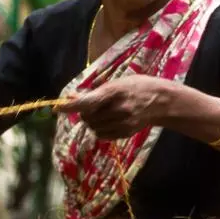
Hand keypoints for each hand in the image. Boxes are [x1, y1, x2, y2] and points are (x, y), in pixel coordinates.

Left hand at [56, 76, 180, 139]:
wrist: (161, 101)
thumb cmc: (137, 87)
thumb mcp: (117, 83)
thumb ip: (95, 92)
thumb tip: (71, 98)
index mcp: (115, 92)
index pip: (88, 102)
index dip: (71, 106)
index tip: (58, 108)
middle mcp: (119, 109)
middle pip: (88, 117)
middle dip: (84, 112)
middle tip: (92, 106)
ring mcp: (123, 123)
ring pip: (94, 127)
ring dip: (92, 121)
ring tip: (103, 113)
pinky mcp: (125, 133)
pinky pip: (102, 135)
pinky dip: (100, 129)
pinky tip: (109, 121)